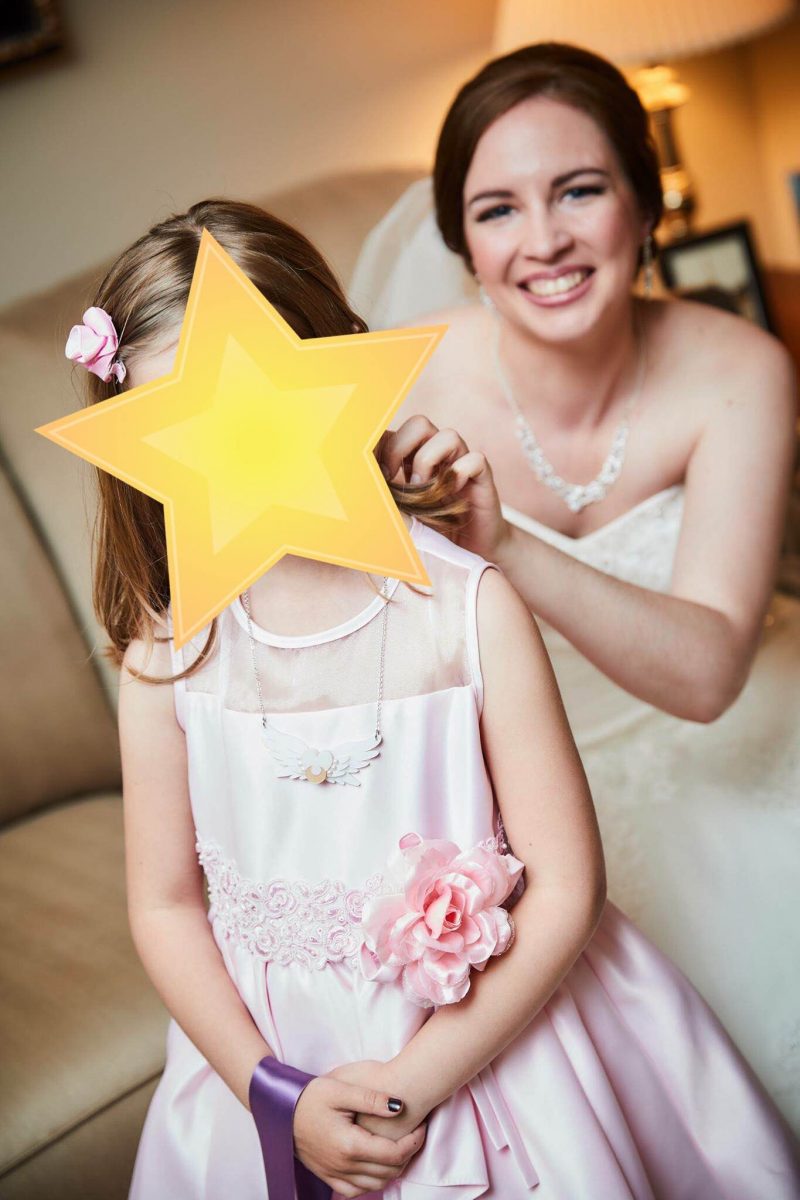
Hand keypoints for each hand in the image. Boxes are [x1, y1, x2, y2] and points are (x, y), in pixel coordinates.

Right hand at [293, 1072, 425, 1197]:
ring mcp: (334, 1174)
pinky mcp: (326, 1176)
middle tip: (415, 1134)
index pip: (394, 1153)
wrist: (281, 1109)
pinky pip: (355, 1190)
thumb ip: (372, 1099)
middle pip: (389, 1171)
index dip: (415, 1141)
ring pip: (376, 1183)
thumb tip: (400, 1106)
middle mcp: (343, 1165)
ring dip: (394, 1169)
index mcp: (350, 1144)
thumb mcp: (342, 1089)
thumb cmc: (311, 1096)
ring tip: (401, 1146)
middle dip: (408, 1154)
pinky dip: (372, 1182)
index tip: (422, 1125)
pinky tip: (376, 1165)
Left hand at [376, 416, 510, 561]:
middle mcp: (438, 455)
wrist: (469, 555)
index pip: (395, 432)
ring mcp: (460, 464)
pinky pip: (475, 459)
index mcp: (413, 459)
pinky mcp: (482, 478)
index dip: (381, 445)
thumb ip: (387, 498)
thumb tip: (365, 485)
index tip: (372, 473)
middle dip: (400, 448)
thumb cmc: (432, 534)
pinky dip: (460, 473)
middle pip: (419, 424)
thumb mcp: (401, 516)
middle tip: (394, 478)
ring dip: (429, 462)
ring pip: (448, 435)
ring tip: (424, 490)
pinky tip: (453, 494)